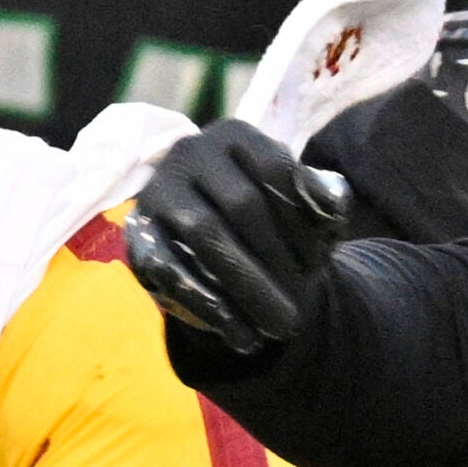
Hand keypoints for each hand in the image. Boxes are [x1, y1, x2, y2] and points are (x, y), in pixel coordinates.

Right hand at [126, 120, 350, 355]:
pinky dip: (207, 302)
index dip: (303, 221)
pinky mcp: (136, 231)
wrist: (206, 238)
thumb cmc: (263, 220)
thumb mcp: (298, 208)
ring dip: (246, 287)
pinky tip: (237, 332)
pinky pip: (170, 267)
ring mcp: (158, 190)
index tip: (319, 266)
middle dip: (275, 263)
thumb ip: (322, 207)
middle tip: (297, 314)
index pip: (276, 171)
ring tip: (276, 329)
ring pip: (207, 237)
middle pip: (243, 206)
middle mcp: (189, 152)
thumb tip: (331, 210)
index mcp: (234, 134)